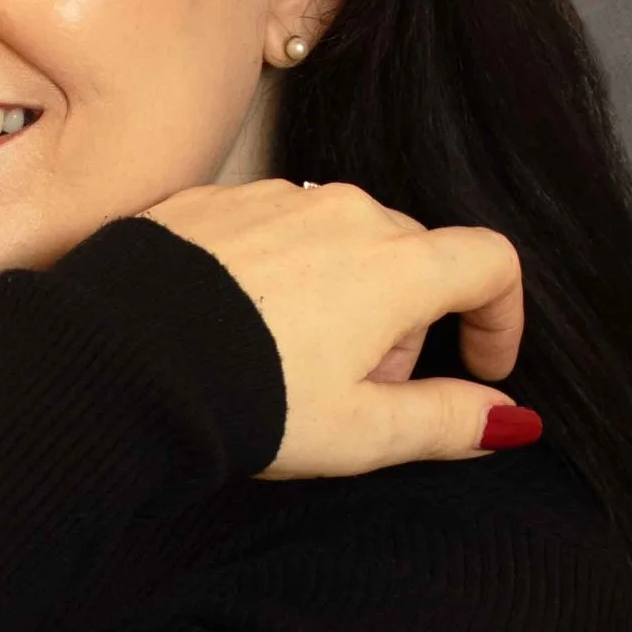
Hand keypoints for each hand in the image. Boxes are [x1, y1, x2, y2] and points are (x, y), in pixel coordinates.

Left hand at [143, 177, 528, 480]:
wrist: (120, 365)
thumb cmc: (246, 402)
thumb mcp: (360, 433)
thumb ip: (447, 422)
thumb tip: (511, 419)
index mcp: (397, 264)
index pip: (490, 262)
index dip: (500, 316)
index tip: (481, 365)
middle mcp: (345, 212)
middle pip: (412, 255)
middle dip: (406, 323)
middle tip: (358, 390)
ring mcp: (277, 199)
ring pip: (342, 239)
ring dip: (342, 296)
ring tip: (289, 364)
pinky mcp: (216, 201)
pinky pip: (274, 230)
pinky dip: (280, 275)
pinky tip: (238, 329)